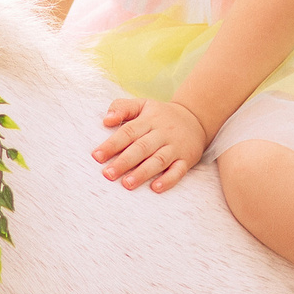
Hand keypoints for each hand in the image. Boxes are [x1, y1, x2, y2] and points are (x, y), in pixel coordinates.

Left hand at [93, 97, 207, 192]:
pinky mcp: (187, 159)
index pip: (128, 132)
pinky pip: (178, 171)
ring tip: (127, 184)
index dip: (112, 144)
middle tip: (108, 174)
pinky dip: (168, 180)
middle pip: (142, 148)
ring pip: (159, 160)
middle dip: (124, 162)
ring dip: (143, 173)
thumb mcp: (143, 104)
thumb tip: (106, 119)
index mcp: (149, 120)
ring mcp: (175, 147)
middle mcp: (162, 133)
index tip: (97, 156)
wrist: (195, 118)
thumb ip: (122, 107)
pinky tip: (155, 188)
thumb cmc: (161, 115)